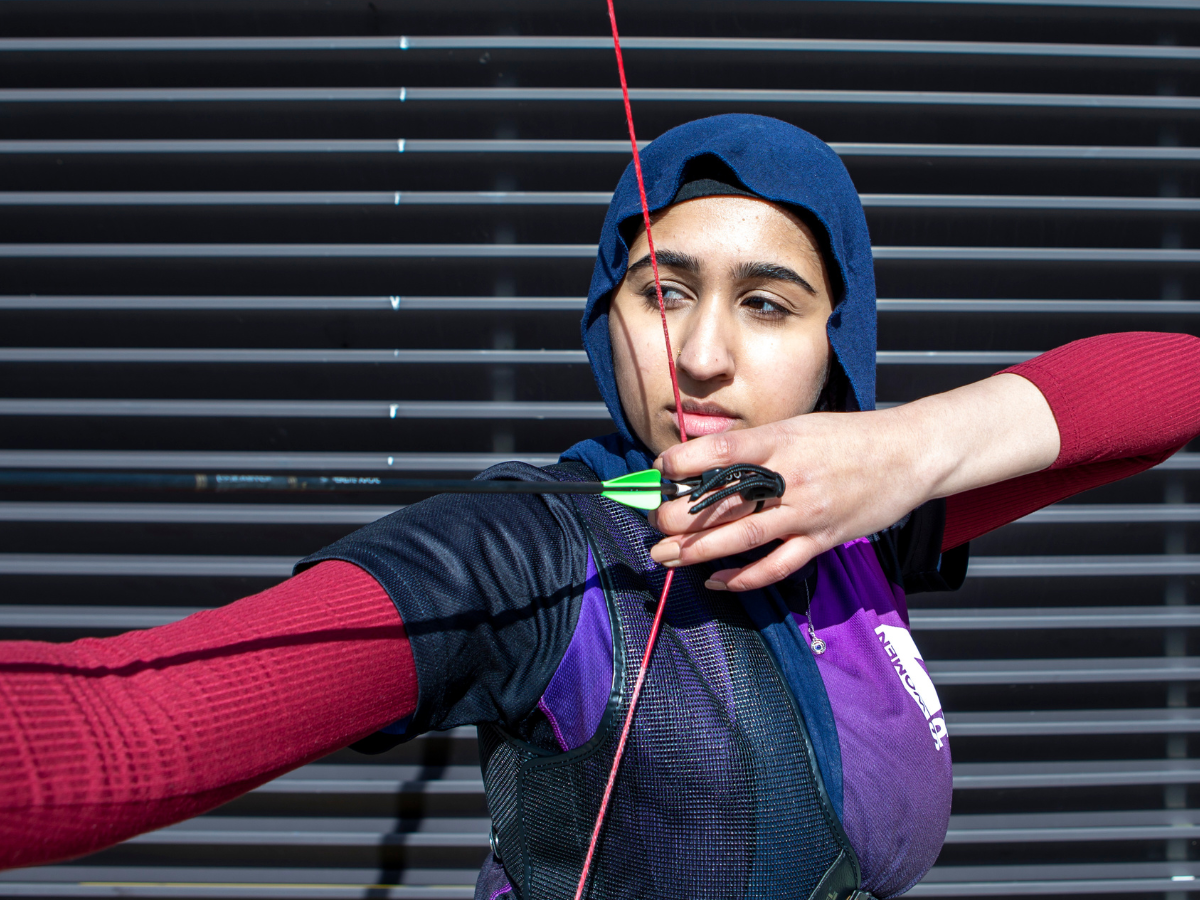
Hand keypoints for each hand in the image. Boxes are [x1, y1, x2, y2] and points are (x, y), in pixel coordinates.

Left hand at [648, 374, 1058, 590]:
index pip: (721, 452)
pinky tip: (716, 581)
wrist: (908, 453)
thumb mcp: (797, 427)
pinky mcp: (823, 539)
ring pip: (743, 538)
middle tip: (652, 523)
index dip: (683, 463)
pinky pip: (777, 565)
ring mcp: (807, 511)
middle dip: (680, 516)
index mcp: (780, 441)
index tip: (659, 471)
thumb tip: (703, 460)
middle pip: (725, 501)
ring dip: (698, 551)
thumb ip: (755, 445)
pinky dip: (744, 578)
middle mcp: (790, 476)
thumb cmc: (847, 438)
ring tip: (666, 556)